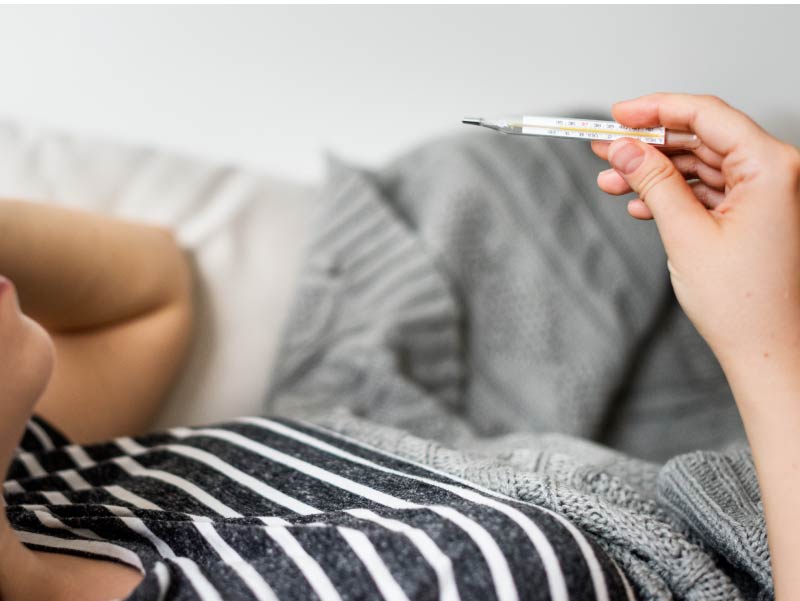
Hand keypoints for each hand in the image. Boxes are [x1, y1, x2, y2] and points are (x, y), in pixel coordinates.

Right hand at [592, 93, 799, 371]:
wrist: (766, 351)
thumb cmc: (743, 304)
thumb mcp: (685, 234)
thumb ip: (653, 182)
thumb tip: (625, 148)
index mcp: (771, 167)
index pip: (706, 116)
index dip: (656, 109)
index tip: (618, 114)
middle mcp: (774, 174)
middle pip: (701, 139)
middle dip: (649, 145)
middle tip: (605, 148)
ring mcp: (764, 195)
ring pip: (699, 166)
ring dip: (654, 173)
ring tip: (611, 181)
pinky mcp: (752, 216)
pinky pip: (706, 191)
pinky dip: (671, 195)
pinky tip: (639, 204)